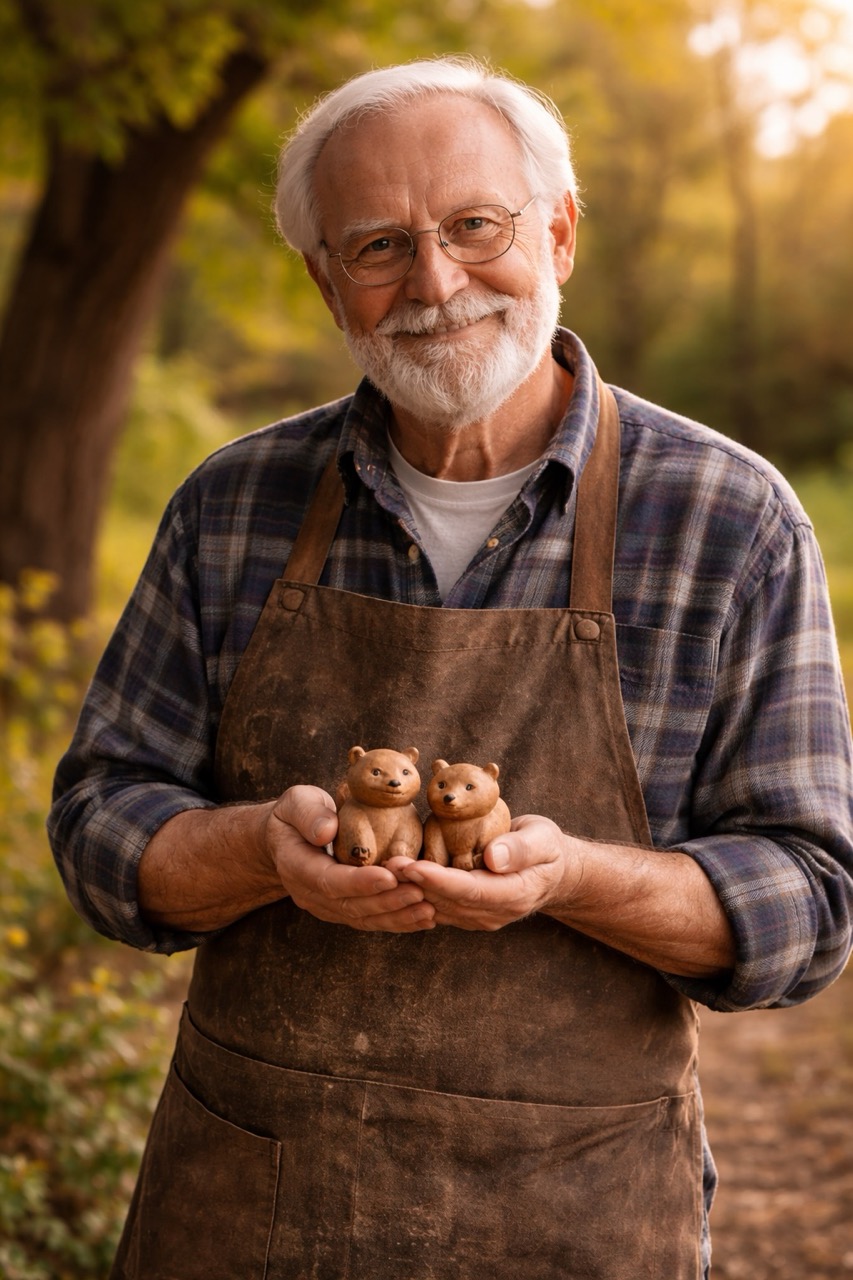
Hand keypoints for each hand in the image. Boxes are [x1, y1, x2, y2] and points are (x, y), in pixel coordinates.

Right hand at [268, 785, 435, 932]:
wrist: (285, 840)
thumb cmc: (295, 815)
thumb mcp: (296, 802)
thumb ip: (308, 814)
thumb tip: (326, 831)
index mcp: (296, 866)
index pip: (329, 880)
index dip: (359, 882)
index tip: (389, 877)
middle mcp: (309, 894)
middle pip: (350, 905)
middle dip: (387, 901)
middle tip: (419, 893)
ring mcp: (326, 906)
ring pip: (363, 918)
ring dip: (396, 916)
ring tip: (427, 910)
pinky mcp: (342, 910)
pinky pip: (370, 920)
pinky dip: (397, 921)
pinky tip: (423, 919)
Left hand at [390, 814, 573, 930]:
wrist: (551, 870)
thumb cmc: (547, 848)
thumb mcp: (543, 839)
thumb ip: (521, 848)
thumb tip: (493, 857)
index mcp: (514, 895)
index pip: (470, 891)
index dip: (440, 881)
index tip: (413, 867)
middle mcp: (493, 913)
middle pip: (448, 901)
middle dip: (416, 884)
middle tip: (387, 864)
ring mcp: (479, 917)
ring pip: (438, 907)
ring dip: (411, 890)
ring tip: (384, 868)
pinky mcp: (466, 913)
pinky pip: (438, 905)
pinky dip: (417, 892)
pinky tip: (395, 878)